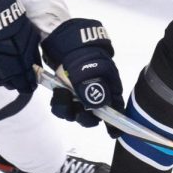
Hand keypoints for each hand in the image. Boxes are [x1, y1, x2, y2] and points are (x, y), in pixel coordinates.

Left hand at [40, 18, 123, 133]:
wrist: (63, 39)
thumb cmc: (81, 53)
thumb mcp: (88, 71)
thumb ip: (93, 92)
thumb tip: (96, 109)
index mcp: (109, 87)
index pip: (116, 109)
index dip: (115, 123)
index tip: (113, 133)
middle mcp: (96, 92)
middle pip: (93, 115)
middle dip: (83, 116)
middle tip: (77, 111)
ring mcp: (80, 92)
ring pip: (76, 112)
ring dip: (68, 108)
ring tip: (61, 95)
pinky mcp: (67, 90)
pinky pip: (64, 105)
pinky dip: (60, 102)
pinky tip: (57, 93)